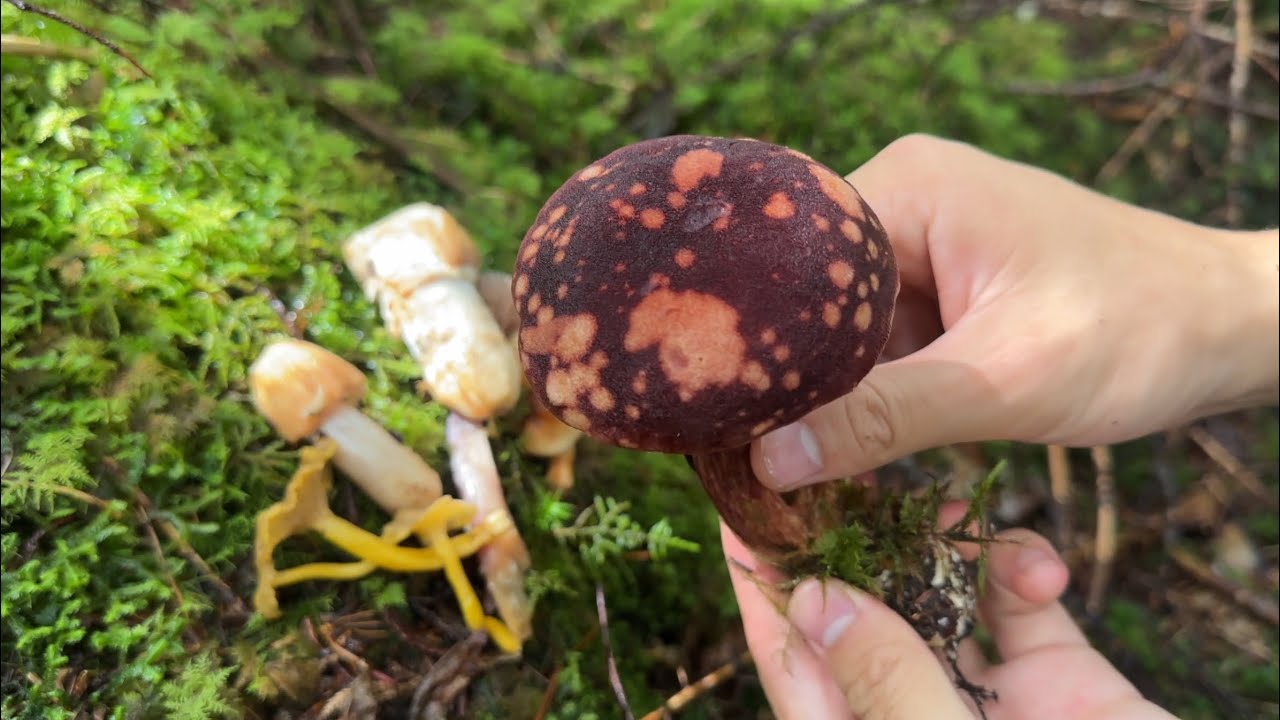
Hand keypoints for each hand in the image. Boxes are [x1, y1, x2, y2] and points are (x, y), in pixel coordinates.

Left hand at [724, 516, 1176, 719]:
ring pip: (939, 601)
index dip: (764, 591)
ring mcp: (991, 702)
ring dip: (938, 550)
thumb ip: (886, 684)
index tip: (740, 514)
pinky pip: (1021, 606)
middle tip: (839, 469)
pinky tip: (1035, 565)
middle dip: (851, 546)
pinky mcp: (1060, 683)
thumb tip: (814, 603)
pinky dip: (1020, 569)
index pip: (794, 666)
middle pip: (860, 622)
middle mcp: (919, 718)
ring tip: (944, 509)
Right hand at [750, 135, 1278, 488]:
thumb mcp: (1004, 379)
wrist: (1228, 328)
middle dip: (795, 373)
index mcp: (908, 188)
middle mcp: (904, 201)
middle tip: (757, 452)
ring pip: (840, 327)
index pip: (788, 262)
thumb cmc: (1136, 332)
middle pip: (807, 297)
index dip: (755, 340)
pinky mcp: (943, 285)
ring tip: (801, 454)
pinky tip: (858, 438)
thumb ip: (884, 417)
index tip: (727, 414)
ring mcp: (923, 244)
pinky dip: (875, 390)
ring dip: (835, 389)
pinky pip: (881, 340)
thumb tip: (769, 460)